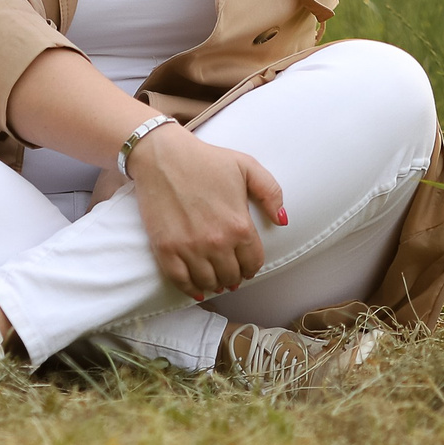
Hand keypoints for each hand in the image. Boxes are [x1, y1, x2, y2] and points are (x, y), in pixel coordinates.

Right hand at [127, 125, 287, 301]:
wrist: (162, 155)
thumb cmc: (205, 159)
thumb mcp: (246, 166)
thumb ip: (271, 193)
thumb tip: (282, 221)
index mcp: (239, 225)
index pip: (254, 262)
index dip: (252, 267)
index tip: (247, 267)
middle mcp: (217, 242)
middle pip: (232, 276)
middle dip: (234, 277)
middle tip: (230, 274)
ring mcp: (189, 248)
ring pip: (208, 282)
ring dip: (214, 283)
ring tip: (215, 279)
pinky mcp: (166, 249)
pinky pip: (181, 281)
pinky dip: (190, 289)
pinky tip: (197, 288)